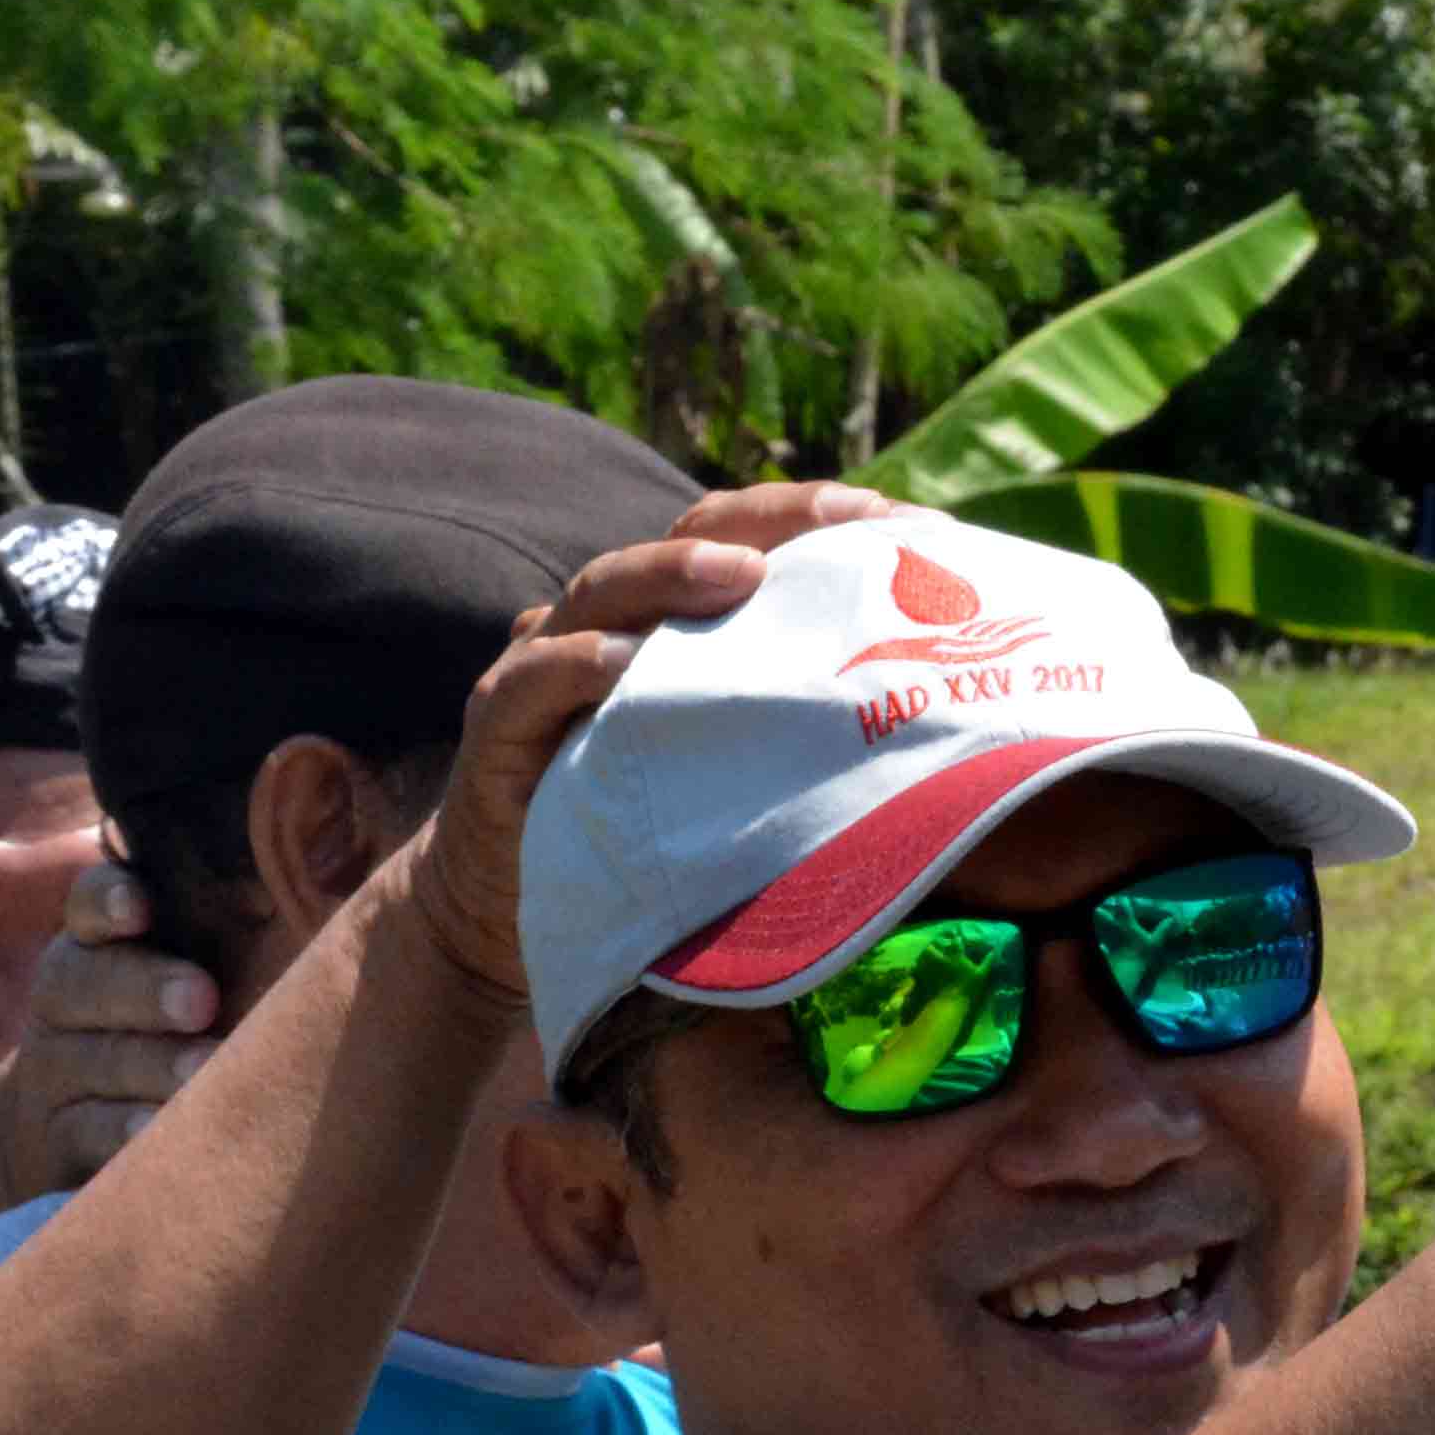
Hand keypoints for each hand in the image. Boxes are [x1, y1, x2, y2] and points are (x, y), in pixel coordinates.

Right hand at [0, 864, 226, 1201]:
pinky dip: (124, 1129)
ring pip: (93, 1059)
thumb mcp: (177, 980)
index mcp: (94, 947)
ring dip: (151, 1062)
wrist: (63, 1134)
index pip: (88, 905)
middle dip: (145, 987)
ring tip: (204, 1068)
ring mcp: (54, 1071)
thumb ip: (225, 942)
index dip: (108, 900)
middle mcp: (63, 1001)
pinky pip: (86, 1130)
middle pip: (83, 980)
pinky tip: (158, 1129)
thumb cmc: (159, 1036)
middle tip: (201, 998)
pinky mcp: (58, 1138)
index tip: (140, 908)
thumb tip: (327, 895)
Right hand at [399, 481, 892, 1025]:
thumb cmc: (651, 843)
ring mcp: (547, 667)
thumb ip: (799, 734)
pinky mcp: (500, 728)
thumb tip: (934, 731)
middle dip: (770, 522)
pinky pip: (535, 680)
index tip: (909, 519)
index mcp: (677, 626)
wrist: (523, 916)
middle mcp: (614, 626)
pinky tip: (626, 664)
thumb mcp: (742, 780)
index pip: (749, 540)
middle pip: (688, 540)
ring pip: (606, 591)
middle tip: (851, 519)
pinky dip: (578, 665)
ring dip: (673, 574)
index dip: (819, 518)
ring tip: (740, 573)